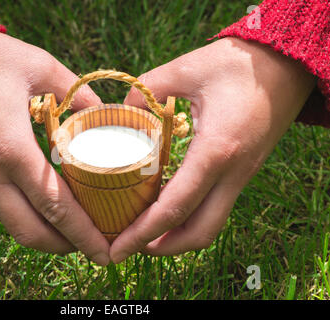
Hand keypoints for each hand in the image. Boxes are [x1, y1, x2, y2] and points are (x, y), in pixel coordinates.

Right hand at [0, 33, 109, 264]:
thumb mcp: (40, 66)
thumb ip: (76, 93)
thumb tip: (103, 112)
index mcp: (12, 149)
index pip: (54, 205)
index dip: (82, 233)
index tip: (105, 253)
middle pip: (30, 231)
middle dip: (65, 246)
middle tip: (94, 246)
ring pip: (14, 224)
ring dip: (47, 236)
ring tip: (77, 231)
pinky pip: (3, 207)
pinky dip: (30, 217)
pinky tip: (50, 207)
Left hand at [110, 38, 315, 262]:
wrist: (287, 65)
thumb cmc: (238, 64)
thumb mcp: (186, 68)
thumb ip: (147, 90)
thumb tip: (120, 112)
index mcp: (216, 150)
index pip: (175, 207)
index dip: (142, 233)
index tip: (116, 249)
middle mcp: (232, 173)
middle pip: (198, 233)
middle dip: (160, 247)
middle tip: (127, 246)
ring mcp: (241, 176)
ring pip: (210, 225)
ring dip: (176, 237)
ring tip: (142, 233)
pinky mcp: (242, 173)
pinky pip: (215, 208)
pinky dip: (188, 219)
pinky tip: (165, 209)